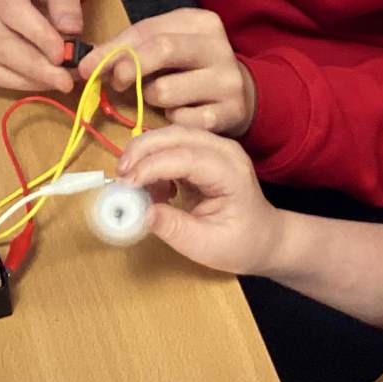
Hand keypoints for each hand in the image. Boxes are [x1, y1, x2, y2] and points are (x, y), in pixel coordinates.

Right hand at [0, 0, 90, 94]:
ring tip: (63, 80)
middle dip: (37, 67)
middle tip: (68, 80)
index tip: (63, 54)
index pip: (13, 12)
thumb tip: (71, 31)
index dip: (38, 36)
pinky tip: (46, 81)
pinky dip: (21, 83)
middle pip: (3, 44)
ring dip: (31, 79)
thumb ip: (66, 0)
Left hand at [80, 9, 256, 135]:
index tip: (88, 67)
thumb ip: (128, 50)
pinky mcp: (230, 113)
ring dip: (152, 100)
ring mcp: (227, 81)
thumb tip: (87, 65)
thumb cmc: (191, 68)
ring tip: (161, 98)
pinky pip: (181, 121)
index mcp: (201, 23)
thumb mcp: (166, 47)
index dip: (113, 49)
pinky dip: (172, 120)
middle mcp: (219, 47)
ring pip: (166, 92)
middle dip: (130, 67)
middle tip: (116, 82)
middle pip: (163, 49)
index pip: (148, 30)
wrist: (243, 94)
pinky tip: (180, 114)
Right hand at [115, 127, 285, 274]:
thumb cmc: (240, 244)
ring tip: (133, 185)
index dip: (152, 167)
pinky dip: (153, 160)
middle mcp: (224, 151)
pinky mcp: (203, 151)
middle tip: (119, 177)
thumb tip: (142, 213)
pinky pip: (171, 145)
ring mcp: (215, 147)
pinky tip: (153, 188)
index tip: (126, 184)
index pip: (186, 158)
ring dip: (145, 153)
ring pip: (171, 135)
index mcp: (231, 173)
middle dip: (142, 150)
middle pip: (176, 135)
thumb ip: (174, 229)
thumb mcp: (206, 246)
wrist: (263, 237)